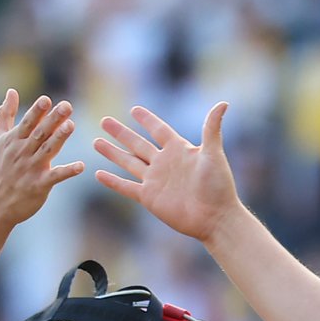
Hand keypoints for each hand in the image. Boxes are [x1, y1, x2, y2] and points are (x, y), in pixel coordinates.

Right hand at [0, 90, 84, 225]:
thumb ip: (5, 115)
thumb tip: (11, 91)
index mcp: (13, 141)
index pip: (27, 123)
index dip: (36, 111)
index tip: (46, 99)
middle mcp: (22, 153)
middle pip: (40, 133)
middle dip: (53, 119)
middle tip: (67, 105)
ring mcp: (31, 169)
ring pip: (47, 151)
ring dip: (59, 138)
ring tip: (71, 125)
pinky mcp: (39, 185)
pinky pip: (55, 177)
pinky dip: (67, 171)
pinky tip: (81, 166)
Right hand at [94, 102, 241, 243]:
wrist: (214, 217)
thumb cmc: (218, 185)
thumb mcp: (213, 153)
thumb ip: (211, 128)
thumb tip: (223, 103)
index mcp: (179, 149)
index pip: (158, 130)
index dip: (147, 120)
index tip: (134, 110)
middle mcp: (164, 163)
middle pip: (137, 143)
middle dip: (121, 133)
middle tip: (104, 121)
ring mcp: (155, 180)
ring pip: (128, 162)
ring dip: (112, 153)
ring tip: (96, 142)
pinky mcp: (149, 197)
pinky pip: (126, 187)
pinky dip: (112, 181)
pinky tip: (98, 174)